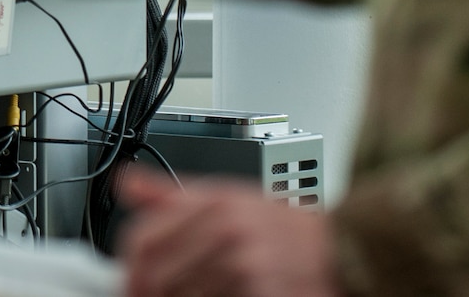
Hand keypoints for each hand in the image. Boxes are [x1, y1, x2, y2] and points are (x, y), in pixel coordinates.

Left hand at [121, 171, 340, 296]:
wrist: (343, 249)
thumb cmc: (283, 229)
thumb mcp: (228, 198)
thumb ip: (171, 197)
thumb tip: (125, 182)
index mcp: (214, 202)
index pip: (144, 237)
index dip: (128, 269)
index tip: (129, 283)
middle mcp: (228, 228)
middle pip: (157, 276)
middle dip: (150, 294)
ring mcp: (246, 263)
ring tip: (202, 293)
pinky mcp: (264, 290)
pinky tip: (225, 296)